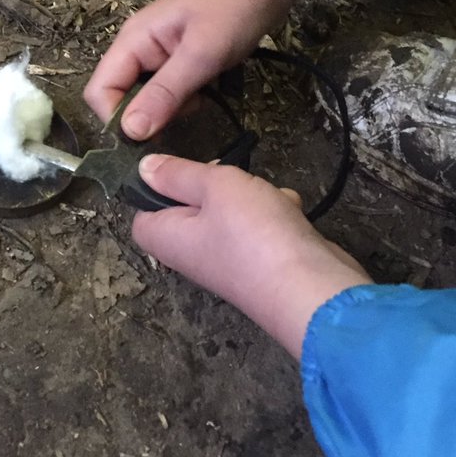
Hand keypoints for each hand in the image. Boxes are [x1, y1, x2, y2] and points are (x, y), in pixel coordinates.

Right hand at [84, 0, 339, 139]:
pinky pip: (169, 90)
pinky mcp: (181, 59)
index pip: (100, 91)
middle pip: (120, 97)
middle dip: (146, 116)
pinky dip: (185, 100)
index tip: (150, 136)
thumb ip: (164, 93)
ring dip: (169, 109)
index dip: (117, 119)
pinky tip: (208, 92)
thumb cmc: (234, 7)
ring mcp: (160, 54)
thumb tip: (130, 133)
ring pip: (147, 97)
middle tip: (183, 115)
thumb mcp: (200, 54)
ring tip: (201, 100)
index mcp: (132, 41)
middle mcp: (138, 48)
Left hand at [133, 156, 370, 357]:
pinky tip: (290, 213)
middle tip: (232, 178)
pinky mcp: (261, 263)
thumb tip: (144, 169)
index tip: (183, 169)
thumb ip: (178, 174)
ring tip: (268, 198)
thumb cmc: (253, 234)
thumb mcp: (213, 186)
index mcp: (168, 239)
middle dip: (217, 186)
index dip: (157, 188)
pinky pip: (261, 229)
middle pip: (192, 208)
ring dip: (254, 197)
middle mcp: (192, 255)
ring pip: (232, 214)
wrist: (312, 288)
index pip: (143, 212)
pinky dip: (277, 216)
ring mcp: (228, 261)